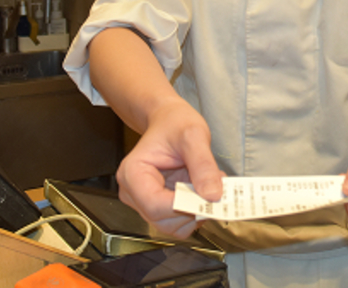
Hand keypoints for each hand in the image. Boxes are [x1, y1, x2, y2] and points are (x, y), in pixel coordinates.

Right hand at [116, 98, 224, 238]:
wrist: (169, 121)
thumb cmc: (174, 123)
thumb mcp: (193, 136)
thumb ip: (203, 165)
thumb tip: (213, 195)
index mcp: (133, 173)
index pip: (154, 205)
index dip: (184, 206)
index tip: (209, 196)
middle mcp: (133, 192)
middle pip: (162, 220)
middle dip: (193, 210)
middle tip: (215, 189)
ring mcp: (143, 202)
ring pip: (171, 226)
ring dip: (195, 213)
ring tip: (207, 187)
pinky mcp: (156, 207)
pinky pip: (177, 222)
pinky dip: (194, 213)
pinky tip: (200, 192)